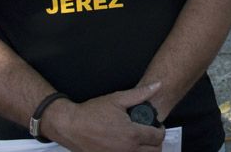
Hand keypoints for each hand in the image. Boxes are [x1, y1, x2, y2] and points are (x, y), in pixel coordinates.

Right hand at [49, 82, 165, 151]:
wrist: (70, 126)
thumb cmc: (92, 113)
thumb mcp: (117, 99)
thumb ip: (140, 94)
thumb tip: (157, 85)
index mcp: (132, 134)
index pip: (158, 137)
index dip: (160, 130)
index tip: (157, 126)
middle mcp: (127, 150)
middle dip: (156, 142)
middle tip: (150, 134)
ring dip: (145, 150)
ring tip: (140, 140)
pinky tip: (128, 146)